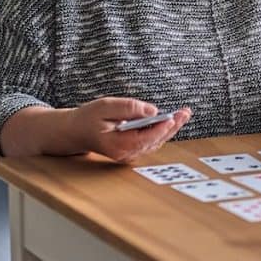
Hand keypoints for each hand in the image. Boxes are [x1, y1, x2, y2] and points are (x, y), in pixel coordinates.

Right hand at [70, 97, 191, 162]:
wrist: (75, 132)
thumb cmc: (87, 118)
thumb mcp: (105, 106)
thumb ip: (128, 108)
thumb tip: (152, 110)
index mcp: (118, 146)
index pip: (144, 139)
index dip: (160, 128)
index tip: (172, 118)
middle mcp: (126, 154)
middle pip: (155, 141)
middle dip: (172, 126)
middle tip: (185, 113)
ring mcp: (130, 154)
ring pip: (156, 141)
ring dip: (171, 127)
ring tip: (184, 113)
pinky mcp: (133, 149)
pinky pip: (152, 140)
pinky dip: (163, 130)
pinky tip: (172, 119)